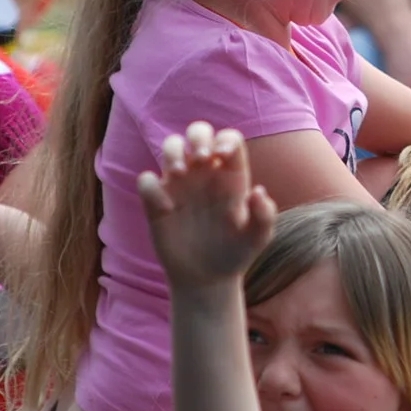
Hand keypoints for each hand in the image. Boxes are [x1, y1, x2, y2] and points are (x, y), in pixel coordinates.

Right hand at [138, 122, 277, 292]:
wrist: (208, 279)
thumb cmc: (236, 253)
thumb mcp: (257, 238)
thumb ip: (264, 216)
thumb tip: (258, 192)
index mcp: (231, 176)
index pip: (229, 139)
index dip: (225, 139)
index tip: (221, 156)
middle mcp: (205, 174)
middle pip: (198, 132)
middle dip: (198, 136)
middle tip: (201, 160)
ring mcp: (180, 185)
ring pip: (171, 146)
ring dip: (173, 151)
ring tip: (180, 173)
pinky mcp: (157, 203)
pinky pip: (146, 180)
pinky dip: (151, 187)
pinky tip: (166, 208)